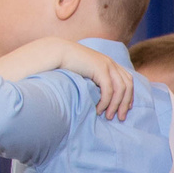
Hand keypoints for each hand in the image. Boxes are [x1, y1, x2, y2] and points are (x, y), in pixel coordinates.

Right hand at [0, 38, 133, 118]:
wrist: (45, 54)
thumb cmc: (56, 69)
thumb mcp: (73, 79)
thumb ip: (83, 86)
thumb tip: (84, 101)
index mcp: (102, 63)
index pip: (125, 78)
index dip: (126, 96)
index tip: (119, 113)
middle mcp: (106, 61)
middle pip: (128, 83)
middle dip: (126, 102)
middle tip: (120, 118)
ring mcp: (103, 62)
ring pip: (121, 86)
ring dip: (117, 104)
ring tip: (108, 116)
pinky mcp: (97, 67)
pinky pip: (109, 87)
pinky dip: (106, 100)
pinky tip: (98, 110)